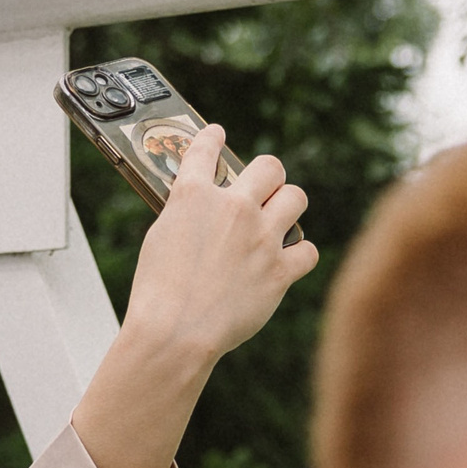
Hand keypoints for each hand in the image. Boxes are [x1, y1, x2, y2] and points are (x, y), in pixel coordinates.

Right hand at [68, 125, 316, 467]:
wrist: (176, 332)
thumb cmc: (158, 293)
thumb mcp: (160, 240)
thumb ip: (186, 217)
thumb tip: (204, 213)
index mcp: (194, 196)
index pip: (205, 147)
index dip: (212, 138)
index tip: (217, 134)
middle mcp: (233, 208)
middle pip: (270, 166)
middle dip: (268, 176)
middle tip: (265, 189)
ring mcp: (261, 238)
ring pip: (296, 198)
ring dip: (289, 206)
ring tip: (281, 220)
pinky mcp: (280, 271)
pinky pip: (308, 250)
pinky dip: (300, 255)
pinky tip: (290, 260)